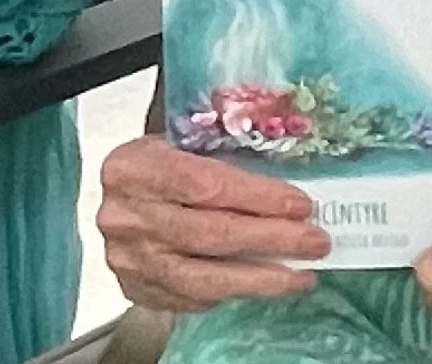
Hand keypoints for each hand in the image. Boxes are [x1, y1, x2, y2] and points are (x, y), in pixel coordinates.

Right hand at [97, 135, 329, 310]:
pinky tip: (263, 282)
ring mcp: (129, 258)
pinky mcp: (137, 288)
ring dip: (260, 279)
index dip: (257, 197)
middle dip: (270, 239)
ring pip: (202, 278)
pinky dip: (232, 292)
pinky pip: (191, 298)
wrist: (117, 192)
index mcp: (135, 167)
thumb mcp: (178, 135)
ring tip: (300, 275)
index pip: (204, 185)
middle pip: (209, 234)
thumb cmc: (156, 157)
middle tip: (314, 241)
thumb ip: (221, 140)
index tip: (299, 205)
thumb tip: (286, 148)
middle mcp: (126, 216)